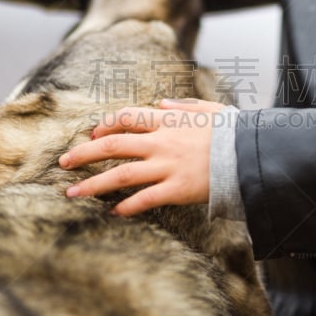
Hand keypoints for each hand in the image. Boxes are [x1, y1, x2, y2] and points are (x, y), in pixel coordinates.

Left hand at [59, 99, 224, 215]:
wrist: (252, 154)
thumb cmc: (233, 131)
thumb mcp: (208, 109)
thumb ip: (183, 106)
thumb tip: (162, 102)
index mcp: (168, 120)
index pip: (126, 118)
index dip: (105, 125)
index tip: (92, 134)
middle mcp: (161, 142)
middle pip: (112, 145)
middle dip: (84, 154)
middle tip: (63, 162)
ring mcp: (167, 166)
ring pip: (120, 175)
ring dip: (92, 184)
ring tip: (71, 193)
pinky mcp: (176, 189)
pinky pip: (144, 199)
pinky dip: (126, 206)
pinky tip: (112, 212)